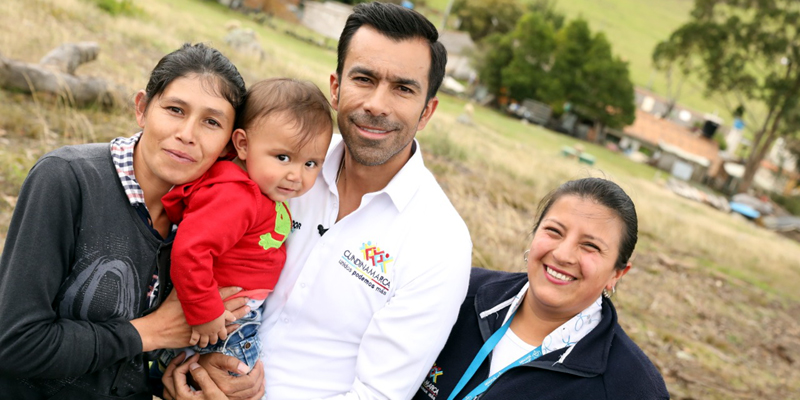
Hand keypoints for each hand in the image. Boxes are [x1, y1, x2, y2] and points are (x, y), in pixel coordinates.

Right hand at [131, 286, 247, 351]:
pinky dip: (228, 329)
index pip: (218, 294)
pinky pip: (218, 332)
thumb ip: (184, 286)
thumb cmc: (164, 312)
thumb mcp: (174, 295)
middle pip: (225, 307)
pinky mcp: (201, 335)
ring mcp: (203, 326)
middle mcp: (203, 314)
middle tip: (249, 299)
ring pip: (224, 320)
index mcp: (199, 302)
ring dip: (237, 315)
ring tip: (247, 311)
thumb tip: (188, 273)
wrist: (157, 330)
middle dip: (238, 303)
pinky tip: (236, 327)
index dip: (230, 290)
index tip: (240, 287)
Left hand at [163, 352, 229, 399]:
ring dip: (172, 374)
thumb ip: (202, 377)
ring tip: (181, 365)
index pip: (178, 372)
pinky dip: (174, 382)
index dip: (187, 361)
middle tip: (183, 356)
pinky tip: (182, 379)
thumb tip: (193, 365)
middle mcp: (177, 399)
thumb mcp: (213, 391)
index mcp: (182, 395)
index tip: (196, 357)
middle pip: (167, 378)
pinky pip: (172, 392)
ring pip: (167, 386)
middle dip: (175, 364)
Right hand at [190, 311, 235, 347]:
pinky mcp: (195, 332)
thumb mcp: (224, 312)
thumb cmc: (215, 309)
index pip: (223, 336)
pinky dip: (193, 342)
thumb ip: (229, 316)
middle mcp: (212, 332)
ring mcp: (204, 333)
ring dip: (204, 344)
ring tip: (202, 344)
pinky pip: (194, 340)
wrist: (203, 308)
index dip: (223, 336)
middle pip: (214, 340)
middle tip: (212, 340)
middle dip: (213, 341)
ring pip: (204, 342)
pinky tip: (192, 343)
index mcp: (220, 327)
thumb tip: (234, 319)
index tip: (222, 336)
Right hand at [198, 352, 263, 399]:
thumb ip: (231, 362)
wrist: (194, 374)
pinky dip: (257, 393)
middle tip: (260, 365)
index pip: (250, 381)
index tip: (258, 361)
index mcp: (226, 386)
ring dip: (260, 384)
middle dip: (260, 375)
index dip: (257, 371)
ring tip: (261, 374)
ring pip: (253, 396)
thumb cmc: (206, 364)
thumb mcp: (216, 358)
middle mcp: (228, 396)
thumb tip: (246, 368)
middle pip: (253, 388)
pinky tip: (258, 385)